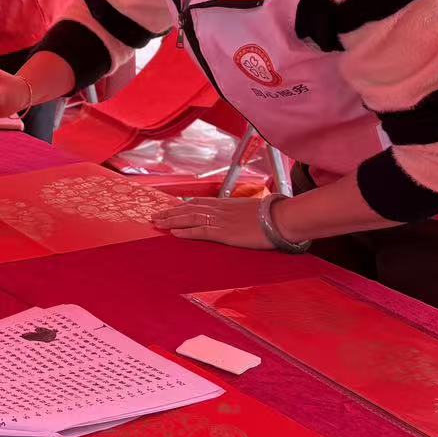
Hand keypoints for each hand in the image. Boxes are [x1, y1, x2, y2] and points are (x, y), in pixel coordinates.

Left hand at [151, 197, 275, 249]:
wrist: (282, 218)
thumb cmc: (273, 215)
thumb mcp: (252, 210)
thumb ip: (240, 212)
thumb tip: (239, 216)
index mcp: (226, 204)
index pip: (199, 202)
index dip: (182, 205)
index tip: (170, 208)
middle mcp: (220, 210)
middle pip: (189, 208)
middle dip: (171, 213)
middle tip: (155, 216)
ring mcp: (221, 221)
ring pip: (190, 218)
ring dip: (172, 221)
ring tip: (158, 224)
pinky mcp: (225, 233)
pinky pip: (200, 231)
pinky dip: (185, 232)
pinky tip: (174, 234)